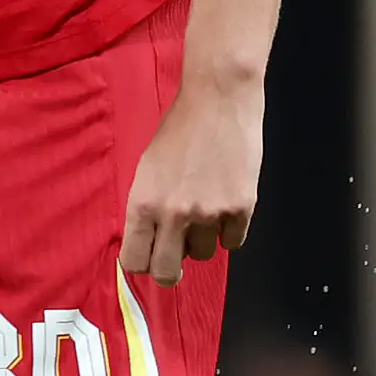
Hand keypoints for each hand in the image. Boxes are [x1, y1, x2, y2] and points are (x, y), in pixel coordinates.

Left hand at [121, 75, 262, 285]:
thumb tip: (149, 242)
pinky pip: (233, 242)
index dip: (141, 263)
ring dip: (202, 240)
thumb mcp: (147, 169)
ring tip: (204, 209)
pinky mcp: (241, 208)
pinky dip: (228, 230)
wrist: (219, 101)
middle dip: (169, 270)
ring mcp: (210, 214)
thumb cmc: (179, 129)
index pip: (134, 262)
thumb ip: (146, 208)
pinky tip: (225, 205)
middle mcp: (174, 215)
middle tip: (175, 255)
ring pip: (203, 255)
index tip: (148, 255)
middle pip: (167, 273)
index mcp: (143, 204)